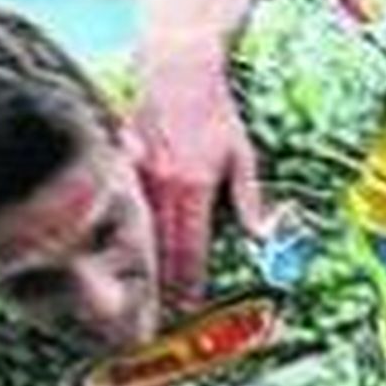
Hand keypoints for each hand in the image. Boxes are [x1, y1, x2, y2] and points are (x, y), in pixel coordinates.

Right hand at [130, 38, 271, 309]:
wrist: (175, 66)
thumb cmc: (214, 109)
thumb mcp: (242, 152)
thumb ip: (249, 197)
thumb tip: (262, 235)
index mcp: (195, 186)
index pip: (190, 248)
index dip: (188, 283)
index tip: (188, 309)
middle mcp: (164, 185)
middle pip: (160, 248)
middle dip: (161, 286)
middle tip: (159, 319)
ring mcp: (139, 175)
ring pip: (138, 231)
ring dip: (141, 266)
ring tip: (140, 298)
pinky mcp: (124, 164)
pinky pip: (125, 208)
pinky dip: (126, 234)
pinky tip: (123, 255)